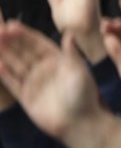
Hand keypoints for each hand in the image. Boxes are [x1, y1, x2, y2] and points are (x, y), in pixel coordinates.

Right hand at [0, 23, 102, 139]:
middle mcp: (44, 68)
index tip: (12, 25)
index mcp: (57, 59)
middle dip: (11, 41)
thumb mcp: (79, 71)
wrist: (79, 122)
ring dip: (4, 55)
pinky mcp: (26, 97)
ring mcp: (34, 82)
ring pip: (16, 65)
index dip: (25, 34)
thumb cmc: (84, 95)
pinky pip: (13, 83)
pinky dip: (5, 75)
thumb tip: (69, 34)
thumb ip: (71, 54)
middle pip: (24, 52)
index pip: (38, 43)